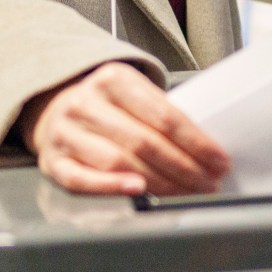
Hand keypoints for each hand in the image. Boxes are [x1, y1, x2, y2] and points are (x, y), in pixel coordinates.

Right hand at [20, 62, 229, 196]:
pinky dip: (112, 187)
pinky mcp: (51, 161)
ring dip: (160, 182)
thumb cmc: (107, 105)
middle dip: (185, 167)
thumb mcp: (134, 93)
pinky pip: (82, 179)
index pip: (164, 115)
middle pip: (144, 141)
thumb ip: (163, 113)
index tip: (220, 160)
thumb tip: (208, 149)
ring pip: (119, 162)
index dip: (197, 142)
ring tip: (187, 191)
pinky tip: (138, 192)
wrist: (52, 107)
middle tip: (209, 182)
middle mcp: (86, 103)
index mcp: (113, 79)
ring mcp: (66, 133)